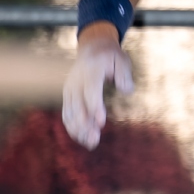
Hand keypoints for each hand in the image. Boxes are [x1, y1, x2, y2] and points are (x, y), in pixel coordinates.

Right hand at [62, 26, 133, 148]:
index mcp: (91, 70)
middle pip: (77, 105)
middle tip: (95, 140)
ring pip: (69, 112)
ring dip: (78, 130)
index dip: (94, 107)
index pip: (91, 90)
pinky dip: (74, 128)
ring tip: (92, 143)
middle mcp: (76, 81)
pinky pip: (67, 115)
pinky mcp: (67, 97)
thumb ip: (124, 74)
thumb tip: (126, 90)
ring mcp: (69, 89)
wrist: (92, 49)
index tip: (101, 122)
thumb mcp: (122, 60)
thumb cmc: (111, 57)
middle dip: (85, 124)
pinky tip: (85, 140)